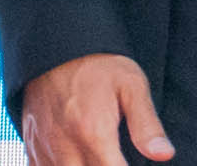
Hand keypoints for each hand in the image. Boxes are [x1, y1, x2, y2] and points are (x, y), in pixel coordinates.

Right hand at [21, 53, 172, 165]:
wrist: (56, 44)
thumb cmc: (97, 65)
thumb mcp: (131, 85)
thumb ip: (147, 125)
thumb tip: (164, 154)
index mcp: (94, 133)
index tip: (129, 161)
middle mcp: (66, 146)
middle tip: (112, 157)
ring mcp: (45, 147)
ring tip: (97, 156)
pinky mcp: (32, 145)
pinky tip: (75, 158)